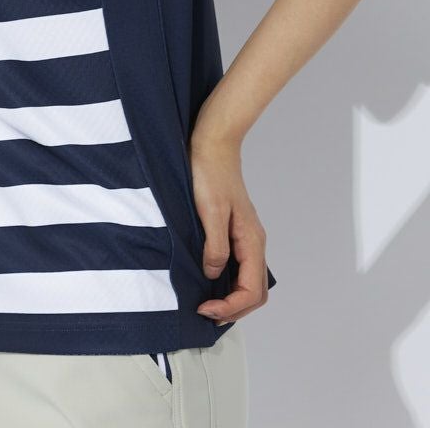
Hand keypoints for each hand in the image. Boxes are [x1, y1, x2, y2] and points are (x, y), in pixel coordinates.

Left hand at [189, 134, 269, 324]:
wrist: (213, 146)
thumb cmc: (210, 174)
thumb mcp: (210, 211)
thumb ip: (215, 246)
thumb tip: (213, 274)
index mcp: (252, 241)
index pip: (251, 290)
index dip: (230, 307)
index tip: (205, 308)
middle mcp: (253, 242)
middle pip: (254, 291)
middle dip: (234, 309)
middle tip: (206, 314)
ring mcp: (245, 237)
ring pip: (247, 280)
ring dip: (231, 298)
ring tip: (208, 304)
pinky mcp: (234, 230)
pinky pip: (238, 266)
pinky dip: (227, 281)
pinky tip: (209, 280)